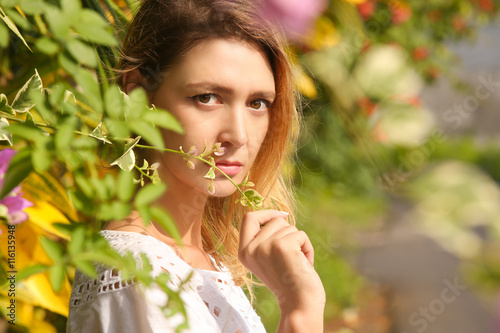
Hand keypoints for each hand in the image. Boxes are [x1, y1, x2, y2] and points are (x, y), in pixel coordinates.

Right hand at [238, 210, 324, 328]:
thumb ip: (265, 238)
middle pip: (274, 220)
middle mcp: (251, 249)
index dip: (266, 213)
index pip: (249, 218)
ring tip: (296, 262)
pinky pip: (301, 234)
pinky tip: (304, 264)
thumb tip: (279, 215)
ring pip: (289, 226)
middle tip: (290, 258)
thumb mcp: (268, 258)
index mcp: (243, 252)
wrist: (299, 304)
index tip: (282, 215)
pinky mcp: (282, 246)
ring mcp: (265, 247)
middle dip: (288, 234)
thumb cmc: (288, 280)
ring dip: (299, 242)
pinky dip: (307, 248)